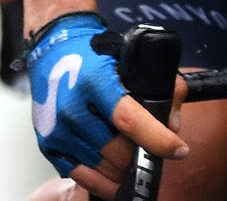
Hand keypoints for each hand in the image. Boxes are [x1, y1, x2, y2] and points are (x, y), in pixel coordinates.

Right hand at [25, 12, 184, 198]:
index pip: (129, 120)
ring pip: (103, 168)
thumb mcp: (131, 59)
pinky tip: (112, 170)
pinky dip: (100, 179)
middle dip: (141, 153)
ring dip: (123, 168)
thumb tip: (173, 126)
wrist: (52, 48)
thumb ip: (162, 87)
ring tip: (130, 156)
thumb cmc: (92, 54)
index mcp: (94, 82)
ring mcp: (57, 129)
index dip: (157, 139)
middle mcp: (71, 107)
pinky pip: (80, 175)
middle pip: (119, 152)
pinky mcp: (48, 143)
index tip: (178, 149)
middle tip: (148, 147)